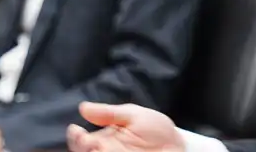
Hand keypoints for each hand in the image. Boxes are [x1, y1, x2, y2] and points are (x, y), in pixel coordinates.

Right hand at [67, 102, 184, 151]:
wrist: (179, 148)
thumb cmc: (157, 130)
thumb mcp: (134, 116)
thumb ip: (109, 113)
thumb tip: (83, 107)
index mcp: (103, 140)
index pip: (81, 140)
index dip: (76, 137)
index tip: (77, 130)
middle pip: (83, 151)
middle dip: (80, 147)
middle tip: (86, 141)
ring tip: (95, 147)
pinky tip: (103, 150)